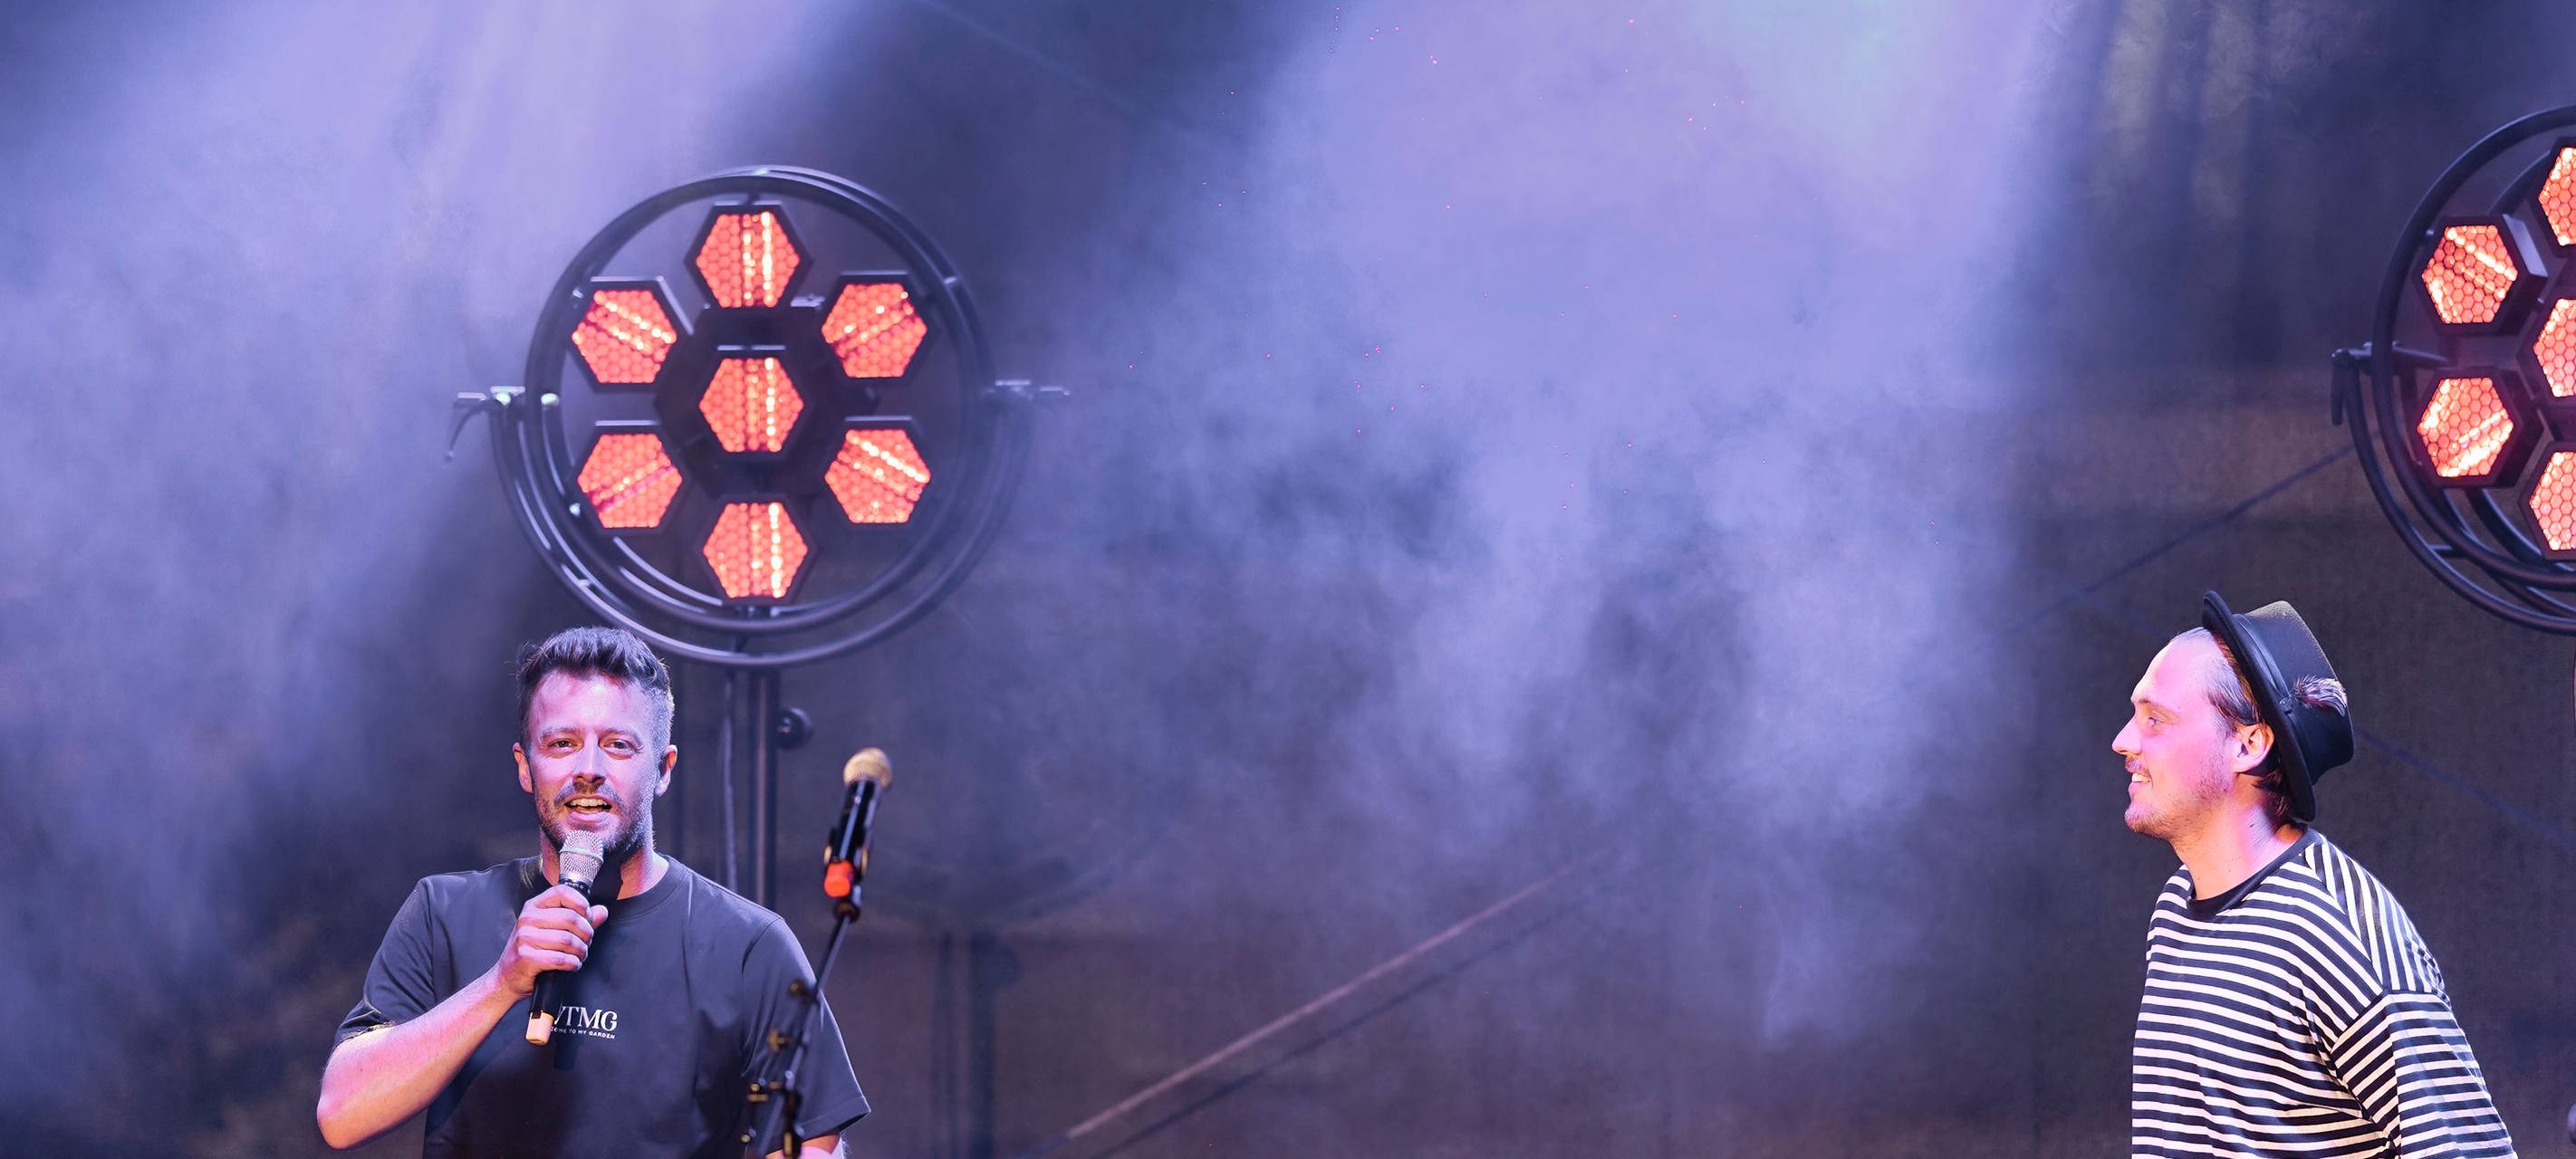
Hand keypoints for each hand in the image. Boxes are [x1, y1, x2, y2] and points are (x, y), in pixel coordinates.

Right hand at [494, 884, 608, 996]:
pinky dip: (572, 963)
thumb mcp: (553, 930)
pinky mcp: (525, 956)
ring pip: (568, 940)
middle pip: (570, 918)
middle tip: (586, 943)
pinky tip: (572, 964)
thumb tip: (602, 911)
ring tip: (579, 955)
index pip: (562, 892)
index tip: (588, 917)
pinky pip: (560, 958)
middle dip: (587, 933)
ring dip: (581, 951)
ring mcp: (525, 937)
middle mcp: (527, 918)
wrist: (507, 977)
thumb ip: (579, 919)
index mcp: (534, 906)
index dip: (581, 903)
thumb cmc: (532, 951)